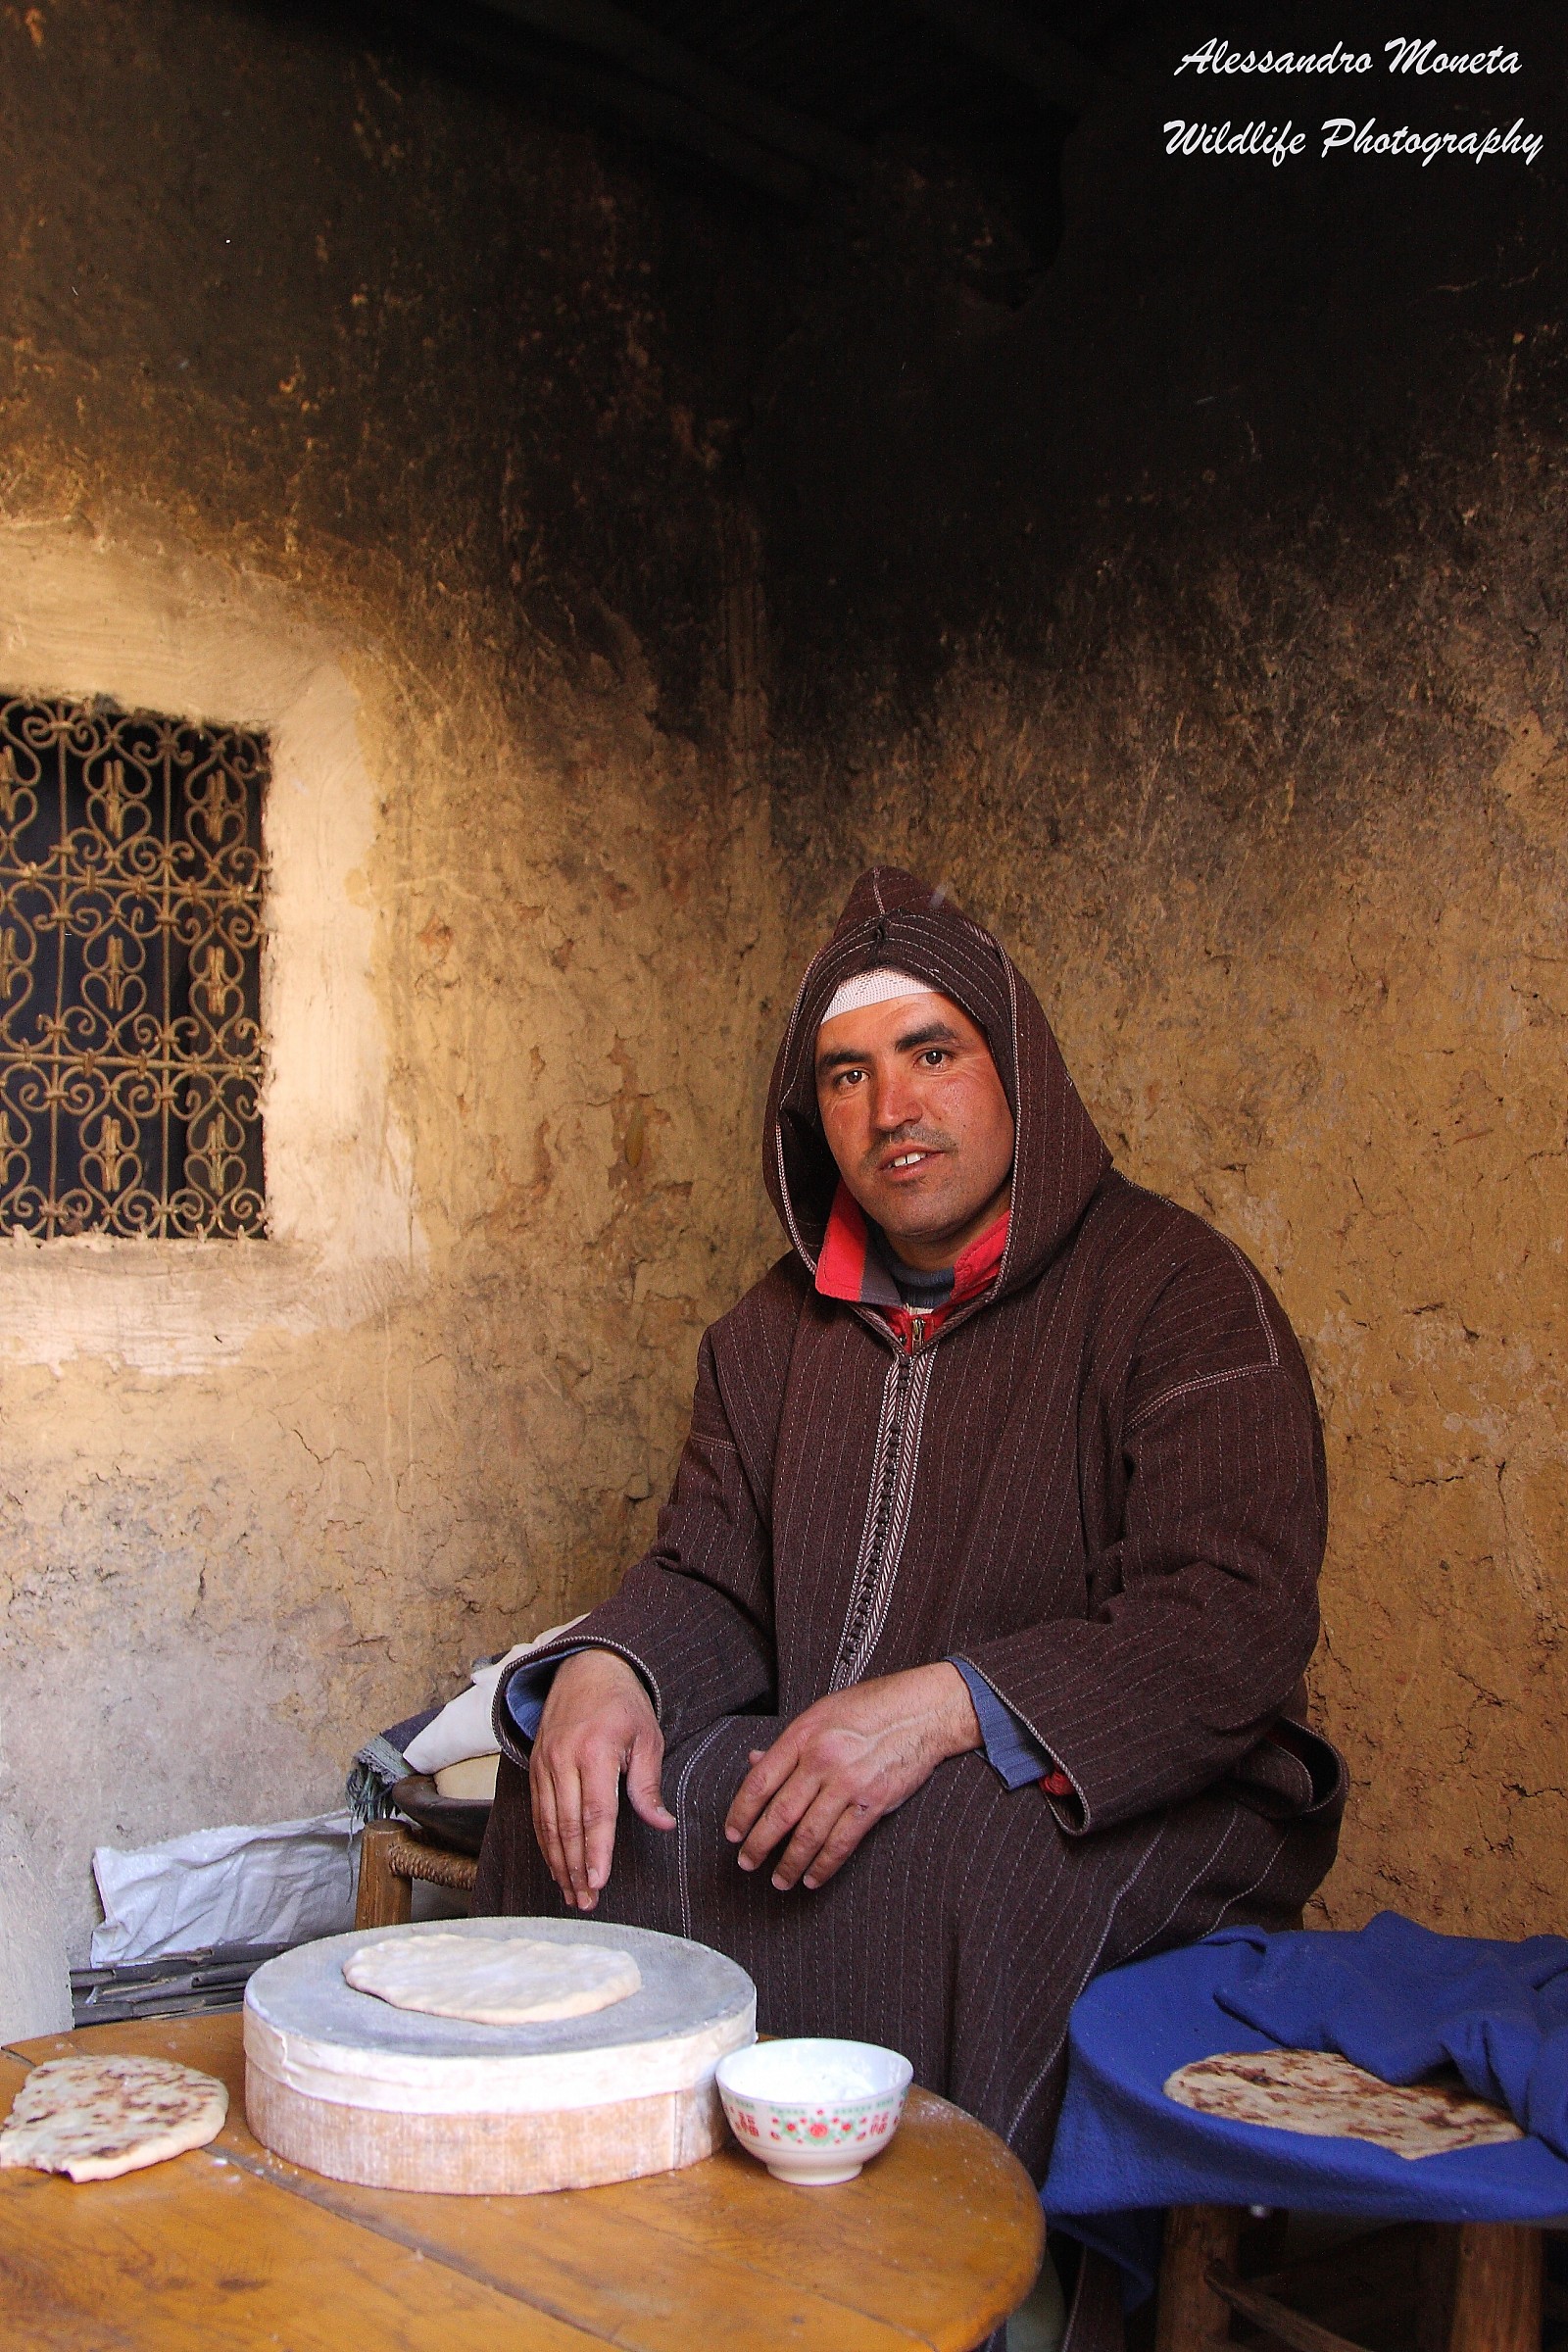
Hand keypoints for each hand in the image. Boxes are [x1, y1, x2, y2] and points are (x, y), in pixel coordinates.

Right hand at [530, 1648, 674, 1910]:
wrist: (585, 1669)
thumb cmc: (624, 1705)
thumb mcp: (648, 1737)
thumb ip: (649, 1785)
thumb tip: (663, 1825)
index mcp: (595, 1751)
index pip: (595, 1812)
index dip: (596, 1850)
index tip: (599, 1882)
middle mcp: (563, 1759)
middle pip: (567, 1825)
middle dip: (575, 1867)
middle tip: (586, 1901)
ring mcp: (544, 1763)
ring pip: (548, 1824)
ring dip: (558, 1862)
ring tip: (571, 1893)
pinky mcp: (534, 1767)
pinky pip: (537, 1812)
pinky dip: (545, 1842)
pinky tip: (555, 1865)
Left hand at [723, 1663, 980, 1892]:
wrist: (922, 1710)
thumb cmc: (872, 1706)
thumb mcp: (822, 1712)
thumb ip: (789, 1742)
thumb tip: (754, 1761)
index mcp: (803, 1735)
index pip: (760, 1780)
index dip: (741, 1812)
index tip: (733, 1832)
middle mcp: (822, 1760)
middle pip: (780, 1813)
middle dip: (758, 1845)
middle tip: (747, 1862)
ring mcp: (848, 1783)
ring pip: (808, 1835)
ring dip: (790, 1864)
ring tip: (780, 1880)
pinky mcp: (873, 1802)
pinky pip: (842, 1842)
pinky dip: (824, 1865)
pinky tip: (813, 1877)